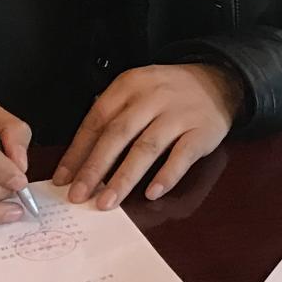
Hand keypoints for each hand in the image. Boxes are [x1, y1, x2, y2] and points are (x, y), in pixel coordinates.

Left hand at [53, 64, 240, 208]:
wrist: (218, 80)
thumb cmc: (168, 92)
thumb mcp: (137, 89)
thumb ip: (112, 115)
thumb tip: (79, 158)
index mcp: (130, 85)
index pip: (97, 120)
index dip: (78, 151)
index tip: (63, 179)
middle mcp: (153, 97)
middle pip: (118, 134)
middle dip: (95, 168)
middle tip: (79, 195)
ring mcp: (179, 114)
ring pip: (147, 147)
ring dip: (124, 177)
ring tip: (107, 202)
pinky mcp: (202, 131)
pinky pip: (182, 156)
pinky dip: (166, 175)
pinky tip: (152, 193)